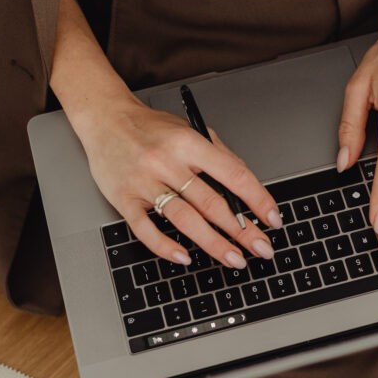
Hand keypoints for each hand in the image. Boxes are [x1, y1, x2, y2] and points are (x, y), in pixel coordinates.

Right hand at [70, 96, 281, 267]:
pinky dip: (166, 246)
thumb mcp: (189, 129)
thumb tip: (247, 187)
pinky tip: (185, 257)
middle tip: (261, 249)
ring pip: (184, 219)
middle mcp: (167, 162)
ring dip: (213, 243)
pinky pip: (146, 229)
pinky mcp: (123, 199)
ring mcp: (144, 182)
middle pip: (212, 203)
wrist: (104, 118)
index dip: (257, 199)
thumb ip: (217, 154)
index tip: (273, 219)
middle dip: (242, 230)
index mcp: (188, 143)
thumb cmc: (149, 127)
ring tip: (235, 259)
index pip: (233, 174)